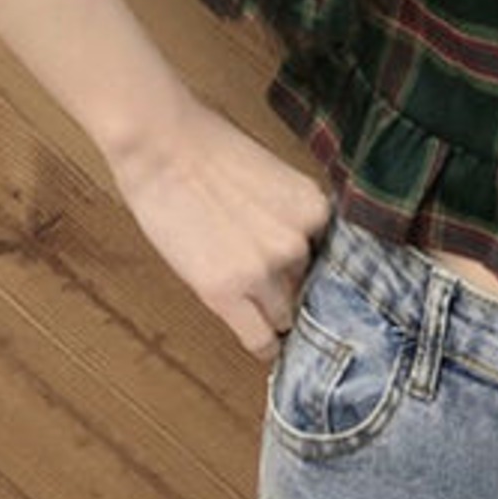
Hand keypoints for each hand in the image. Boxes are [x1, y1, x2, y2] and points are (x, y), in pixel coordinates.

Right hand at [107, 99, 332, 361]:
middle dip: (296, 289)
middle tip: (280, 295)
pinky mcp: (224, 292)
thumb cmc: (214, 152)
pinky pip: (259, 337)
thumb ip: (295, 218)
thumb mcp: (277, 181)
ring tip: (268, 318)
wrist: (165, 146)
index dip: (319, 271)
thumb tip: (304, 253)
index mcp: (317, 210)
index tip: (319, 288)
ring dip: (276, 316)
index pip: (331, 257)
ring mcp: (264, 270)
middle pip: (309, 284)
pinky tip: (268, 352)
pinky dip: (265, 347)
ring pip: (285, 313)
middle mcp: (301, 242)